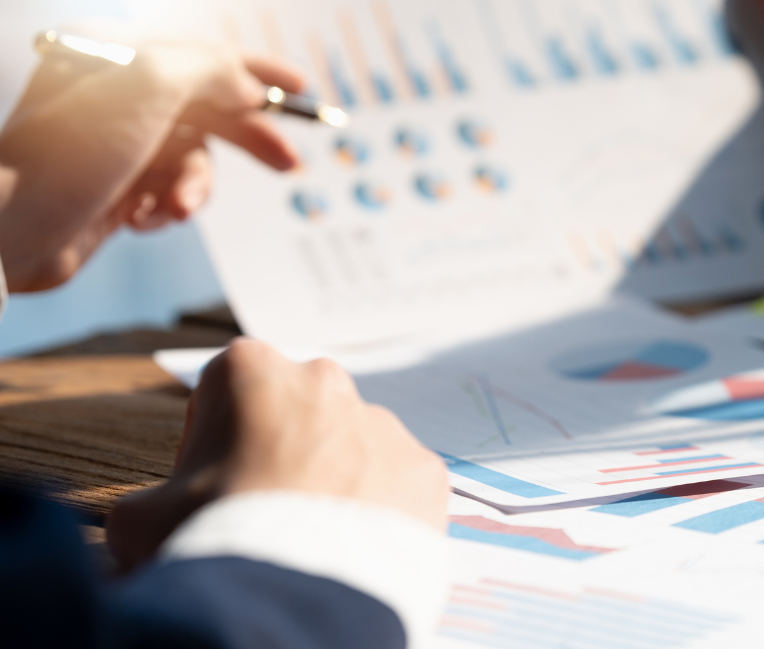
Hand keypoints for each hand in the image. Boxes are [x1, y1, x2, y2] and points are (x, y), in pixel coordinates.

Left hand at [0, 27, 304, 291]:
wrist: (11, 231)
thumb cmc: (67, 156)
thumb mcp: (151, 86)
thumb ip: (212, 68)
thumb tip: (247, 85)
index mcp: (116, 51)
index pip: (204, 52)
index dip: (257, 70)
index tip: (300, 89)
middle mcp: (115, 89)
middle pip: (209, 105)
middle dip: (246, 139)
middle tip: (287, 163)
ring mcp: (115, 137)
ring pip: (194, 156)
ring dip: (194, 186)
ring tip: (176, 208)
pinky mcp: (114, 182)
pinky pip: (170, 188)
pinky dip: (167, 206)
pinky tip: (142, 217)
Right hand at [105, 339, 447, 571]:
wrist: (294, 593)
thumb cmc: (212, 539)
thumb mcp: (141, 517)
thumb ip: (149, 499)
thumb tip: (151, 517)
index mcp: (251, 369)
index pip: (226, 391)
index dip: (212, 439)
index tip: (210, 480)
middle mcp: (324, 381)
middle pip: (298, 410)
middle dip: (283, 449)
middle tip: (265, 508)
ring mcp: (381, 423)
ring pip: (353, 446)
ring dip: (335, 478)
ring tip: (313, 536)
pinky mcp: (423, 468)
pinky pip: (397, 484)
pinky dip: (379, 510)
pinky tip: (353, 546)